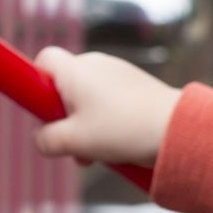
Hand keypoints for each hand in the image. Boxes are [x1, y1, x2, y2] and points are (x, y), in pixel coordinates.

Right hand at [32, 46, 182, 168]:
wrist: (176, 128)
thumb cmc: (123, 130)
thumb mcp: (74, 142)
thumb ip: (47, 140)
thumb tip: (41, 139)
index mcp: (75, 71)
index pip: (43, 60)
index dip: (36, 83)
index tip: (44, 111)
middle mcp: (94, 64)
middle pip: (65, 84)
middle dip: (63, 116)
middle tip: (72, 143)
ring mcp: (117, 71)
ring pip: (87, 96)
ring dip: (85, 124)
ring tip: (98, 152)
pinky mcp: (134, 83)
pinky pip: (108, 99)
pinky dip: (105, 120)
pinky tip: (117, 144)